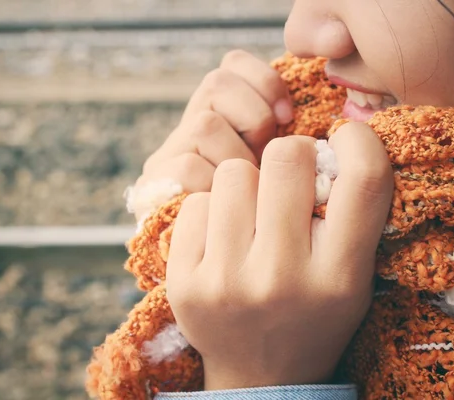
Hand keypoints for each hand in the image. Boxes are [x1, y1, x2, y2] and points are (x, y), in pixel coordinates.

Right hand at [131, 50, 293, 220]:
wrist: (224, 285)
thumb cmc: (270, 233)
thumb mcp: (282, 178)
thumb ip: (284, 144)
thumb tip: (299, 118)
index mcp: (223, 121)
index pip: (231, 66)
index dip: (263, 80)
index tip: (286, 115)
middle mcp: (192, 132)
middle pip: (219, 82)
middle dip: (255, 117)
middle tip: (266, 159)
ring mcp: (169, 158)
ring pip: (207, 123)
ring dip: (237, 159)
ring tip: (249, 196)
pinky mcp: (154, 187)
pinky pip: (190, 168)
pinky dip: (214, 189)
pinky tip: (224, 218)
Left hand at [166, 123, 393, 389]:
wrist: (260, 377)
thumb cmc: (312, 316)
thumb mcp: (351, 278)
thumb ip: (351, 216)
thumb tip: (329, 140)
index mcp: (339, 278)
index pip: (364, 181)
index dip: (358, 142)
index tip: (344, 137)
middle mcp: (282, 279)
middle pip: (286, 157)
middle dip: (290, 157)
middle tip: (287, 181)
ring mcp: (227, 281)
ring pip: (233, 172)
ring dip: (245, 185)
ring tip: (251, 218)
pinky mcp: (185, 282)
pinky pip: (195, 202)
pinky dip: (210, 211)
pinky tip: (220, 240)